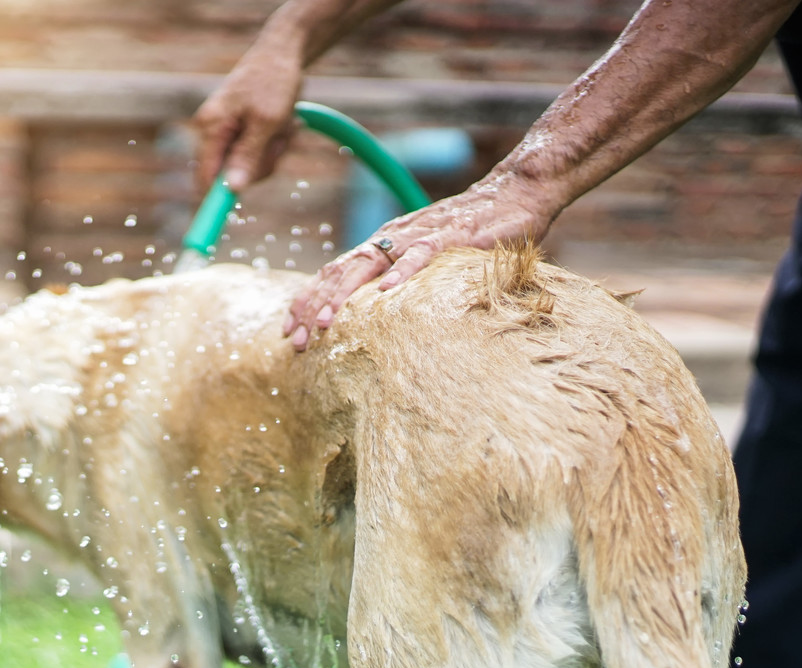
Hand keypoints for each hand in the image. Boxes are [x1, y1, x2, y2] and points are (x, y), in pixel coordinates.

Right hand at [193, 48, 303, 193]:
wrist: (284, 52)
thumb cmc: (274, 81)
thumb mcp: (267, 121)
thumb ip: (248, 156)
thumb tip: (232, 189)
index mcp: (211, 128)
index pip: (205, 177)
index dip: (216, 199)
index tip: (225, 218)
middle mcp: (215, 132)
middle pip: (233, 175)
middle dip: (262, 163)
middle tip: (279, 138)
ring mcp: (229, 133)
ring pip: (252, 166)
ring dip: (274, 151)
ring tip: (284, 123)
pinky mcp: (243, 132)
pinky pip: (260, 154)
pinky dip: (276, 143)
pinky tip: (284, 122)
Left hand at [283, 175, 556, 350]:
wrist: (515, 193)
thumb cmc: (471, 230)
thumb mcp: (425, 256)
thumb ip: (401, 276)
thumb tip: (378, 312)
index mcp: (382, 244)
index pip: (333, 272)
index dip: (306, 300)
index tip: (286, 330)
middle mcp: (392, 237)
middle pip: (340, 272)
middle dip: (313, 307)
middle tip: (295, 341)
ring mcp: (418, 236)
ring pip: (369, 264)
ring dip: (344, 295)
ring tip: (325, 323)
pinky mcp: (450, 237)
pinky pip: (421, 255)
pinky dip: (402, 273)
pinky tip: (386, 294)